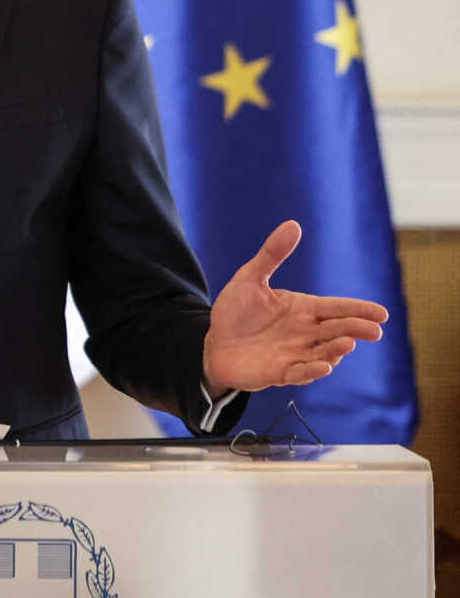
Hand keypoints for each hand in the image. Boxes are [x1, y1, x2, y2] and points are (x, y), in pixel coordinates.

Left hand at [201, 220, 388, 394]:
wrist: (215, 342)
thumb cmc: (237, 311)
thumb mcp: (250, 278)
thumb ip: (272, 254)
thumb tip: (293, 224)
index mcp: (304, 309)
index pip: (336, 308)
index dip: (359, 310)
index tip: (382, 313)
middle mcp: (305, 333)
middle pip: (337, 331)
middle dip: (356, 330)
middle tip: (375, 330)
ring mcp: (295, 354)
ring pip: (324, 353)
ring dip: (336, 350)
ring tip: (347, 344)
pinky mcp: (279, 373)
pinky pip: (299, 373)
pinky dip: (311, 370)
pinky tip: (322, 366)